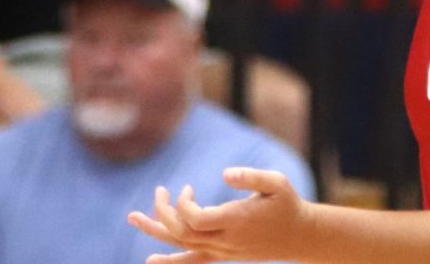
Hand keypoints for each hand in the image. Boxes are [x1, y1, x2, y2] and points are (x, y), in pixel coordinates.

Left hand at [128, 169, 311, 263]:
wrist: (298, 236)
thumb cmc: (287, 205)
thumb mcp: (276, 182)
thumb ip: (250, 176)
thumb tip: (225, 174)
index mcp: (235, 221)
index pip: (195, 221)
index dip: (183, 205)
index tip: (187, 188)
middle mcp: (225, 241)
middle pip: (182, 233)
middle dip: (163, 213)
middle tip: (160, 191)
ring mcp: (222, 250)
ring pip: (182, 246)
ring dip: (156, 231)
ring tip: (131, 218)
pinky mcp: (222, 253)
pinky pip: (192, 261)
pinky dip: (172, 262)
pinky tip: (152, 262)